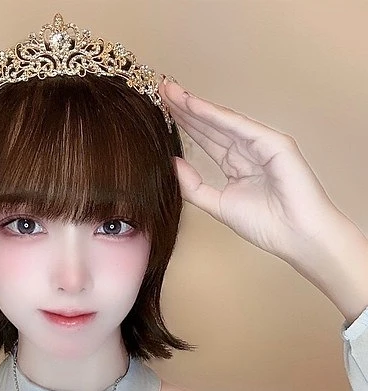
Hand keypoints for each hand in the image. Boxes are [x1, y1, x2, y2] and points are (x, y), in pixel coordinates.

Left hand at [160, 80, 345, 273]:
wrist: (296, 236)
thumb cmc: (266, 225)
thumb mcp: (218, 205)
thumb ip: (194, 187)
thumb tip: (172, 164)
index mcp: (237, 164)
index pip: (207, 138)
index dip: (185, 124)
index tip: (162, 109)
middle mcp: (249, 149)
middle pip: (211, 125)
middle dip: (186, 108)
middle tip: (161, 88)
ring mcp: (262, 143)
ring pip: (222, 121)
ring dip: (196, 105)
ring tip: (171, 90)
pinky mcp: (274, 142)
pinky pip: (239, 126)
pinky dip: (215, 115)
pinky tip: (194, 105)